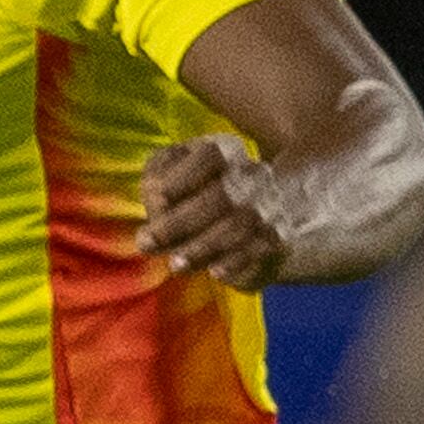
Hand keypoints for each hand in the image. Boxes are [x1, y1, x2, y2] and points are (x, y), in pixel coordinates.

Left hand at [139, 133, 292, 290]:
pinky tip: (213, 272)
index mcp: (224, 151)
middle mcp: (252, 174)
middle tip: (148, 243)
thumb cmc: (189, 200)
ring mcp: (269, 205)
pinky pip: (259, 249)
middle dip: (180, 223)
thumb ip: (155, 192)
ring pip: (239, 224)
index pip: (209, 156)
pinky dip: (235, 262)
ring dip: (202, 247)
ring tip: (175, 264)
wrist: (240, 233)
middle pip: (221, 195)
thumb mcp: (166, 187)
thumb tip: (152, 224)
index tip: (158, 198)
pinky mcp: (275, 237)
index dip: (183, 177)